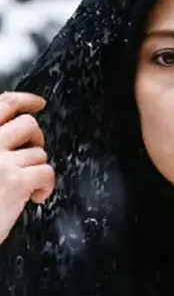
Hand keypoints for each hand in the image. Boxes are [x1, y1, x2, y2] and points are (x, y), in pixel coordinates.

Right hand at [0, 92, 54, 244]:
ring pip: (38, 152)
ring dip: (36, 168)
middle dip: (36, 139)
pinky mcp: (16, 181)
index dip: (26, 100)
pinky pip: (47, 172)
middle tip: (30, 154)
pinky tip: (36, 195)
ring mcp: (1, 161)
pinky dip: (47, 185)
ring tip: (23, 182)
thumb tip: (10, 131)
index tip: (38, 103)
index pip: (4, 104)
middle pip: (28, 125)